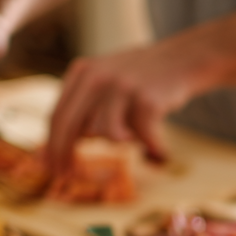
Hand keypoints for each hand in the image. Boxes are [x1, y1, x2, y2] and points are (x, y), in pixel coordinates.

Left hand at [46, 38, 211, 173]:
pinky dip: (153, 148)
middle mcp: (97, 77)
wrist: (184, 59)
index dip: (52, 146)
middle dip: (67, 155)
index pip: (58, 115)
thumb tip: (58, 149)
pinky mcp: (146, 100)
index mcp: (82, 72)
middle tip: (70, 176)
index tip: (51, 168)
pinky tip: (159, 149)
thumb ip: (85, 107)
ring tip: (138, 135)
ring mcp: (122, 87)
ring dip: (124, 140)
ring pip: (107, 135)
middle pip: (71, 127)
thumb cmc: (142, 80)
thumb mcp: (106, 81)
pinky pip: (142, 138)